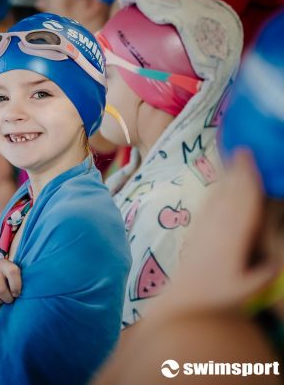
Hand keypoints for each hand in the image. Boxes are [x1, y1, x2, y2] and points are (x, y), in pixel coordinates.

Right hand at [0, 258, 21, 310]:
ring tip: (2, 300)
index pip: (13, 273)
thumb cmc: (4, 273)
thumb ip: (17, 279)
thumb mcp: (11, 271)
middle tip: (10, 300)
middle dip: (7, 299)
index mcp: (4, 263)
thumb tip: (23, 295)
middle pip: (0, 290)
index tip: (17, 293)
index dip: (17, 287)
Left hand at [162, 151, 279, 314]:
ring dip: (225, 178)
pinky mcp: (195, 236)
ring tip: (232, 159)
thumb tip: (271, 230)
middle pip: (229, 193)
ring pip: (216, 198)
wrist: (185, 307)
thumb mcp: (254, 284)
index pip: (243, 200)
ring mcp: (203, 230)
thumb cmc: (224, 299)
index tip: (249, 156)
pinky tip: (219, 188)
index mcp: (233, 236)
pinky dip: (216, 193)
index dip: (248, 177)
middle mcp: (216, 227)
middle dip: (236, 171)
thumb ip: (267, 262)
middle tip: (243, 148)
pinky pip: (208, 208)